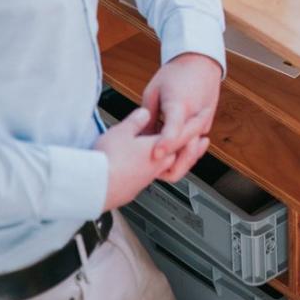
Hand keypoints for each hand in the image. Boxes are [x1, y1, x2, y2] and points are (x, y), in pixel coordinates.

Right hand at [95, 105, 210, 210]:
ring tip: (165, 147)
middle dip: (188, 143)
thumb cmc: (108, 160)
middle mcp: (158, 165)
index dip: (196, 124)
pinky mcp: (136, 187)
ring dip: (170, 155)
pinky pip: (151, 173)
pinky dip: (154, 165)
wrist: (95, 187)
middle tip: (193, 134)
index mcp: (159, 148)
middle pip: (180, 153)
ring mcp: (147, 178)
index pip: (184, 134)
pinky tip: (143, 163)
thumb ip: (136, 122)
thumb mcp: (122, 131)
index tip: (204, 116)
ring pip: (167, 164)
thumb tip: (145, 113)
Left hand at [140, 52, 221, 160]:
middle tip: (149, 171)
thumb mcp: (153, 91)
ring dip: (176, 162)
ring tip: (157, 166)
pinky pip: (194, 146)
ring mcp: (204, 123)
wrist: (201, 63)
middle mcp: (196, 116)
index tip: (155, 155)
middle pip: (187, 149)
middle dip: (170, 165)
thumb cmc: (177, 74)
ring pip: (192, 153)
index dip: (165, 143)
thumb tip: (138, 138)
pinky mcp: (206, 127)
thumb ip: (147, 116)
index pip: (175, 128)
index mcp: (181, 104)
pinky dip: (182, 153)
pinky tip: (169, 155)